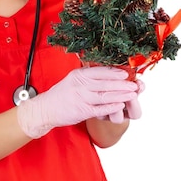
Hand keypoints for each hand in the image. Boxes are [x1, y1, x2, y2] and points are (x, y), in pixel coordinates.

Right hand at [17, 66, 137, 137]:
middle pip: (105, 83)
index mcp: (79, 75)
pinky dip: (111, 107)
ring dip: (121, 95)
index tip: (127, 73)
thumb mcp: (73, 79)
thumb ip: (89, 75)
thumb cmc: (62, 93)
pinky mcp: (81, 111)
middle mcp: (80, 85)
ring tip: (133, 94)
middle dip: (122, 84)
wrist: (45, 109)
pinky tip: (121, 105)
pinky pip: (100, 109)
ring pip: (105, 96)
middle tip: (135, 84)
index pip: (100, 71)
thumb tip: (109, 70)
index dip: (115, 72)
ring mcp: (81, 98)